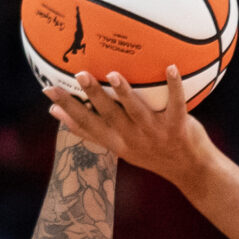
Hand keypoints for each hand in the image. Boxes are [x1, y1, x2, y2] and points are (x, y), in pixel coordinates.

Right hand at [48, 67, 217, 185]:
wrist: (190, 170)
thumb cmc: (150, 152)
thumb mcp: (117, 146)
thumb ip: (89, 131)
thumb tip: (54, 113)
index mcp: (116, 143)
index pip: (86, 125)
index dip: (67, 108)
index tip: (48, 90)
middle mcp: (133, 139)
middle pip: (109, 116)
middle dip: (94, 96)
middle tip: (80, 74)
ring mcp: (155, 133)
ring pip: (137, 111)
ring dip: (125, 92)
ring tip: (113, 74)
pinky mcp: (178, 128)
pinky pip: (176, 105)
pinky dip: (175, 87)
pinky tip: (171, 68)